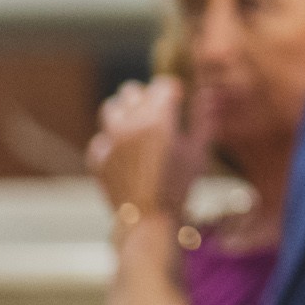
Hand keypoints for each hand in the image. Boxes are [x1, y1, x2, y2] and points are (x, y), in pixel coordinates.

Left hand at [85, 76, 206, 220]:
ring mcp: (110, 140)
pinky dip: (111, 142)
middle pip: (133, 91)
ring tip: (137, 127)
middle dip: (146, 98)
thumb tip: (206, 97)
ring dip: (124, 112)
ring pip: (111, 108)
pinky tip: (125, 155)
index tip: (179, 100)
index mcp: (158, 117)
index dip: (173, 91)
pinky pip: (101, 139)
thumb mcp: (199, 151)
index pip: (162, 85)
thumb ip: (202, 120)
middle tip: (158, 113)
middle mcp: (130, 123)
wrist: (149, 219)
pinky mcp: (98, 157)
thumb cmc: (180, 186)